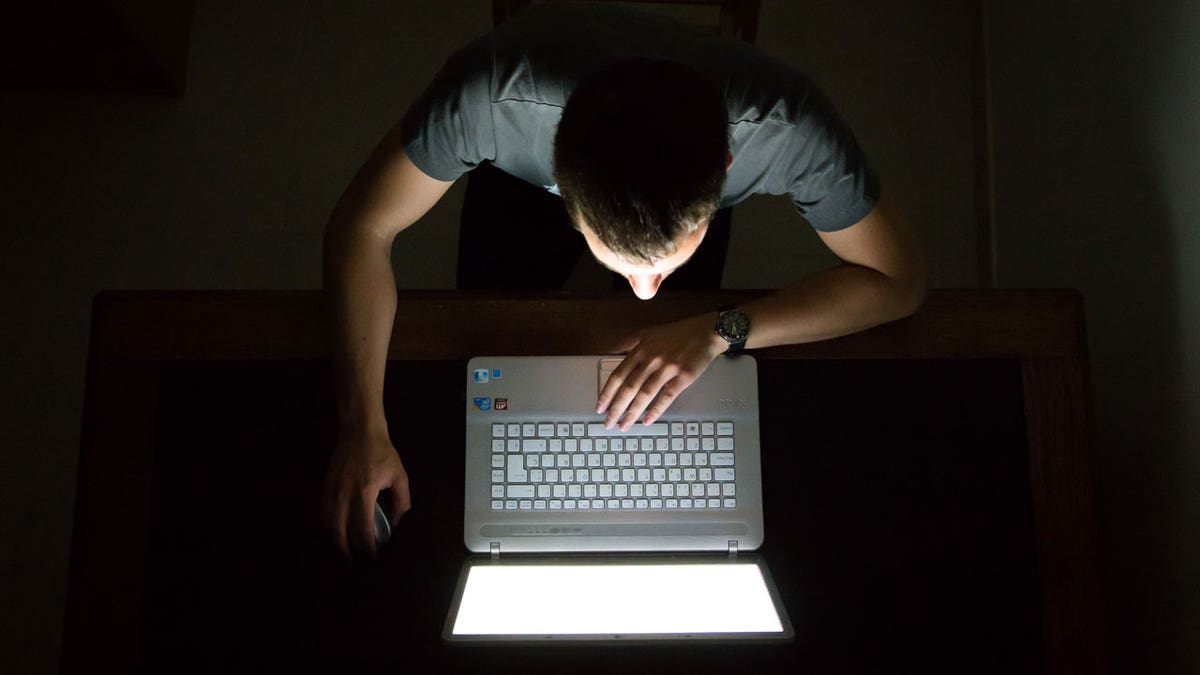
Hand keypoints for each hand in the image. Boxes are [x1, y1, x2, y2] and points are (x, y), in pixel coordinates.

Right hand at [320, 425, 410, 560]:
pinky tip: (333, 534)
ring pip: (327, 524)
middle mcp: (344, 495)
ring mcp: (331, 490)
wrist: (359, 431)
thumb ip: (402, 501)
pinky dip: (327, 527)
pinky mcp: (325, 486)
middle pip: (339, 532)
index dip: (367, 547)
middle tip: (354, 564)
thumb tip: (399, 523)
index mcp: (364, 493)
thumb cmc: (382, 453)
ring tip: (342, 554)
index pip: (363, 529)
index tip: (372, 558)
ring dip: (333, 542)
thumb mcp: (399, 476)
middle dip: (346, 551)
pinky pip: (322, 512)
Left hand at [597, 312, 726, 429]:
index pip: (618, 375)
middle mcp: (651, 360)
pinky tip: (647, 421)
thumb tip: (608, 354)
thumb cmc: (676, 334)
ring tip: (623, 426)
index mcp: (640, 350)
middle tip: (608, 423)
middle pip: (628, 388)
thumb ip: (627, 344)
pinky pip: (667, 397)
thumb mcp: (647, 333)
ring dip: (632, 413)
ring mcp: (667, 369)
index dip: (607, 393)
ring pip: (645, 394)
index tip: (600, 407)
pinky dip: (656, 410)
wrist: (705, 332)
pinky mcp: (683, 377)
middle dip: (616, 408)